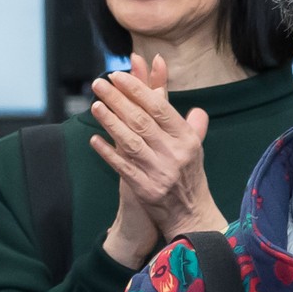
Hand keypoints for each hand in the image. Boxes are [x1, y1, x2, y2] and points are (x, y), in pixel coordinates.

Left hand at [89, 55, 221, 253]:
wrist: (190, 215)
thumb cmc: (189, 176)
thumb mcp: (196, 149)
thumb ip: (193, 126)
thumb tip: (197, 108)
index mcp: (187, 139)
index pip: (160, 108)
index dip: (138, 90)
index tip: (118, 76)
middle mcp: (175, 154)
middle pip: (141, 121)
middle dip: (118, 100)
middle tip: (99, 84)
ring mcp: (159, 172)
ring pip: (130, 141)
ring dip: (110, 122)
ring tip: (95, 105)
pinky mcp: (145, 189)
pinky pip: (123, 167)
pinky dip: (108, 152)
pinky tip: (94, 139)